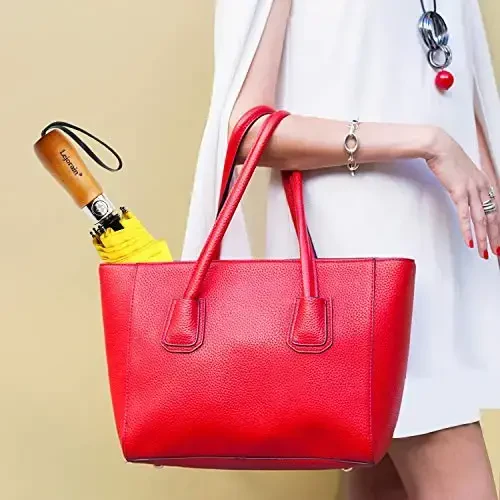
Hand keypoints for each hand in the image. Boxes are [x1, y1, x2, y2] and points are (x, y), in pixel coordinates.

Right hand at [426, 128, 499, 258]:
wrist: (438, 147)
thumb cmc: (447, 158)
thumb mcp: (463, 173)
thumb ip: (468, 185)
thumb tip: (467, 197)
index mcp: (485, 182)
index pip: (497, 209)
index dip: (499, 226)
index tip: (498, 239)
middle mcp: (483, 187)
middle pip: (493, 217)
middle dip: (495, 237)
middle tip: (496, 252)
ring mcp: (472, 189)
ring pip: (482, 219)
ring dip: (483, 238)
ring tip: (484, 252)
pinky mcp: (459, 191)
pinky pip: (465, 215)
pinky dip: (468, 230)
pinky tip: (470, 240)